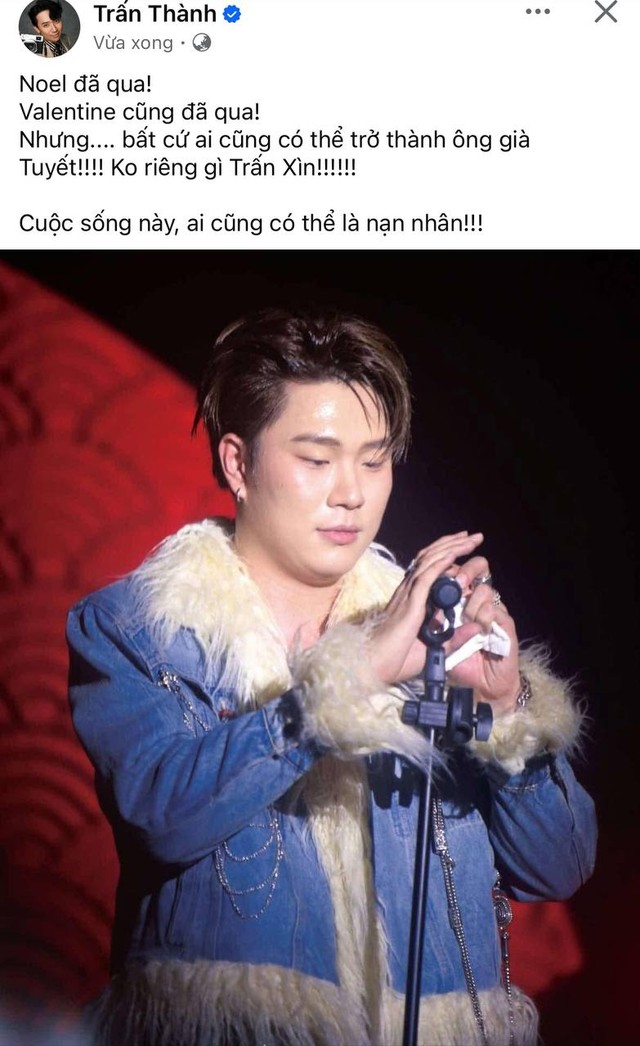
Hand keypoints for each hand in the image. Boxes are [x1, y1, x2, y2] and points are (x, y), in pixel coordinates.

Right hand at [369, 533, 520, 714]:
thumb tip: (478, 626)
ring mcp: (407, 596)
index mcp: (411, 598)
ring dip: (451, 548)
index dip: (446, 553)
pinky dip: (440, 564)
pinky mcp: (409, 605)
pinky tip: (454, 555)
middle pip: (430, 558)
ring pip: (430, 563)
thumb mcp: (435, 647)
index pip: (429, 567)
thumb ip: (455, 637)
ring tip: (470, 539)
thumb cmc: (398, 659)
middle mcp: (407, 591)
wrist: (373, 666)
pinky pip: (426, 578)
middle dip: (452, 544)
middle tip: (472, 535)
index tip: (463, 545)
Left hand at [444, 571, 520, 714]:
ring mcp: (494, 610)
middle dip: (467, 571)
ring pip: (485, 590)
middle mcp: (480, 600)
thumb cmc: (462, 662)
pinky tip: (478, 627)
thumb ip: (435, 623)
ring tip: (466, 617)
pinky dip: (484, 616)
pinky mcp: (505, 623)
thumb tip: (427, 605)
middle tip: (458, 583)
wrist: (484, 685)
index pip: (460, 571)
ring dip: (472, 602)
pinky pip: (494, 610)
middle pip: (479, 568)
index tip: (440, 573)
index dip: (451, 567)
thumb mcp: (441, 642)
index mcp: (463, 600)